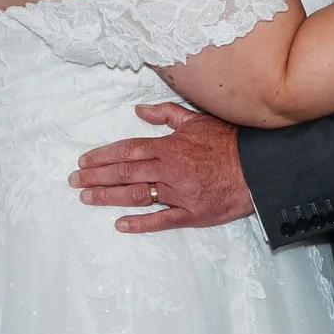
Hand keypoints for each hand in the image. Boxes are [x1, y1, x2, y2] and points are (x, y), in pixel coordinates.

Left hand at [70, 104, 253, 231]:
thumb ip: (166, 114)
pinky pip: (162, 220)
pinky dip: (140, 223)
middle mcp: (169, 170)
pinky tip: (120, 223)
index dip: (102, 156)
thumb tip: (139, 109)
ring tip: (86, 198)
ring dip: (108, 197)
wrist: (260, 168)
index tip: (83, 161)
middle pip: (125, 173)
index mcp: (168, 147)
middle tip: (74, 181)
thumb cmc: (229, 142)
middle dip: (96, 177)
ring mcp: (180, 194)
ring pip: (137, 195)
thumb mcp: (197, 120)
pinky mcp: (192, 214)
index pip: (127, 150)